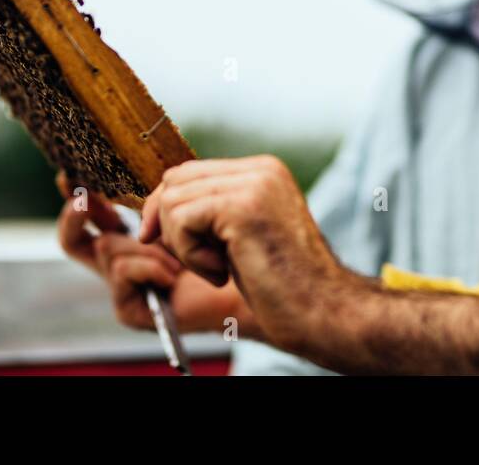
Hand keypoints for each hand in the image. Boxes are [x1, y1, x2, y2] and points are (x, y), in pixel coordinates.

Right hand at [55, 172, 246, 332]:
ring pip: (108, 248)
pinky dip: (151, 267)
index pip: (92, 214)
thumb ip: (162, 197)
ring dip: (147, 247)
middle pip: (72, 239)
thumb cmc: (219, 245)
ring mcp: (120, 286)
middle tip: (83, 200)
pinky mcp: (127, 309)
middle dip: (73, 216)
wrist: (242, 282)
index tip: (67, 176)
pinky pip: (124, 271)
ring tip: (182, 257)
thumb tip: (146, 178)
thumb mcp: (185, 212)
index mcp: (128, 235)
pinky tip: (174, 276)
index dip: (74, 195)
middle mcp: (118, 261)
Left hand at [139, 156, 352, 353]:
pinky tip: (222, 272)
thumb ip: (213, 211)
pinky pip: (182, 220)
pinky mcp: (243, 207)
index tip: (160, 239)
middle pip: (177, 179)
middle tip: (196, 261)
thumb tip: (156, 205)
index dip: (166, 206)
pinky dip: (191, 255)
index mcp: (264, 171)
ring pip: (173, 200)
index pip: (191, 171)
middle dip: (167, 224)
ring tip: (219, 268)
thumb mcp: (242, 236)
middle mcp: (261, 169)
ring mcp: (254, 184)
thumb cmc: (282, 285)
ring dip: (183, 245)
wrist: (321, 310)